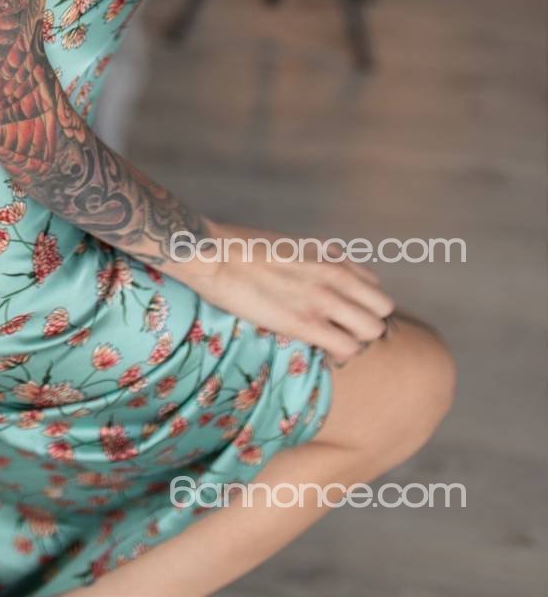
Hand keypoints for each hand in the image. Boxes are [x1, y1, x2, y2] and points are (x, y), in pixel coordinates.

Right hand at [192, 220, 395, 367]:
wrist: (216, 256)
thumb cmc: (245, 249)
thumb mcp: (295, 244)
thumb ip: (320, 259)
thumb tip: (333, 273)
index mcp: (331, 256)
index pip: (375, 286)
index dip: (362, 304)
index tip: (345, 314)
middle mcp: (335, 275)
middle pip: (382, 310)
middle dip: (367, 323)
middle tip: (343, 332)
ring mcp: (323, 300)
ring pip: (372, 331)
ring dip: (356, 340)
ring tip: (333, 343)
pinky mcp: (305, 324)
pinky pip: (347, 348)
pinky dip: (340, 354)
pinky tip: (322, 352)